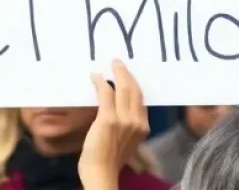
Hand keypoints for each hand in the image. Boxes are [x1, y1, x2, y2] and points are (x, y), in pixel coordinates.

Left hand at [79, 60, 149, 189]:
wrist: (101, 174)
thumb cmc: (111, 161)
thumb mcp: (128, 142)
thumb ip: (128, 126)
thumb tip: (120, 109)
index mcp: (143, 127)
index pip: (141, 99)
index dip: (134, 85)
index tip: (128, 76)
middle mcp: (136, 121)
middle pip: (134, 90)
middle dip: (126, 74)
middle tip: (118, 64)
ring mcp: (123, 119)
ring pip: (123, 87)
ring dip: (116, 73)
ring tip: (111, 65)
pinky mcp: (108, 117)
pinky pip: (106, 92)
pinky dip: (100, 82)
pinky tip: (96, 76)